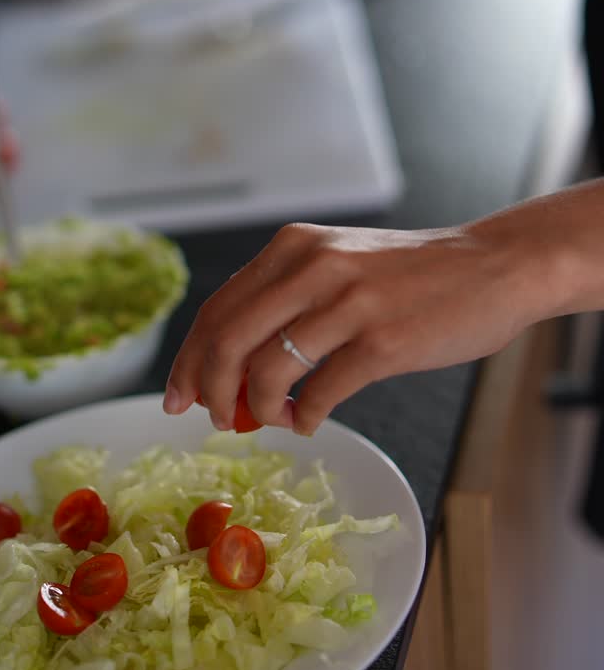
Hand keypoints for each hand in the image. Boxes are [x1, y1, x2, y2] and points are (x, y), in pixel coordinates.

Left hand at [164, 219, 544, 435]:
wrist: (492, 266)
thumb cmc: (412, 273)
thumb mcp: (338, 260)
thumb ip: (287, 298)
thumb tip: (233, 367)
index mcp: (294, 247)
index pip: (216, 310)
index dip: (189, 360)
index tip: (177, 396)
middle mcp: (313, 268)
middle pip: (227, 342)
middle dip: (211, 392)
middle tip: (216, 421)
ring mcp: (347, 305)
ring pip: (265, 373)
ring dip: (258, 411)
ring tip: (274, 419)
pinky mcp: (381, 344)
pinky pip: (318, 395)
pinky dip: (305, 419)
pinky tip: (312, 421)